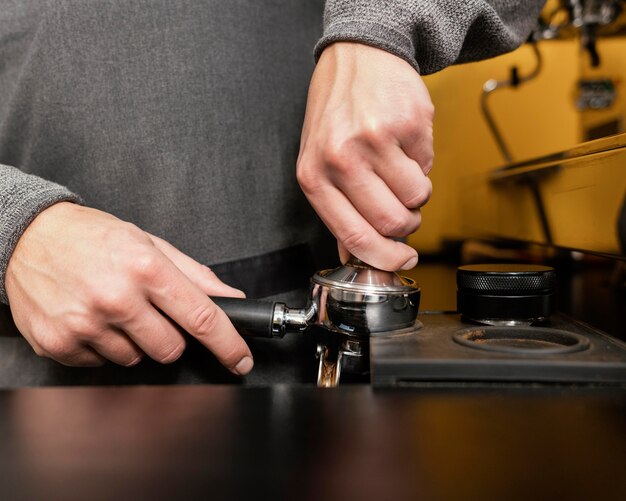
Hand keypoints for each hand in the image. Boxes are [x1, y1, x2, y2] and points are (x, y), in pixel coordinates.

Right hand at [5, 202, 253, 373]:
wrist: (27, 236)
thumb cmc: (93, 237)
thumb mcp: (149, 243)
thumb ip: (195, 275)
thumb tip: (231, 299)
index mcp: (146, 268)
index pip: (202, 318)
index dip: (228, 344)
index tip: (241, 360)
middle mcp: (116, 298)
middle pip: (170, 349)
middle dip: (170, 337)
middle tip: (150, 312)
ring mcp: (85, 324)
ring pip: (135, 359)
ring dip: (133, 341)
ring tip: (113, 309)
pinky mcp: (60, 343)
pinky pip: (101, 364)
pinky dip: (103, 346)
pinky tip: (91, 317)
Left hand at [297, 42, 433, 269]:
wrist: (357, 56)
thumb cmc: (336, 112)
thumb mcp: (319, 162)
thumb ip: (336, 211)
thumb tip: (354, 253)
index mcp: (313, 176)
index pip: (354, 235)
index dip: (384, 258)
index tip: (401, 262)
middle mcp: (341, 158)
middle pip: (391, 223)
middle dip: (406, 225)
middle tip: (403, 210)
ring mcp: (375, 139)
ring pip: (417, 198)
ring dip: (416, 194)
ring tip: (398, 170)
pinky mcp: (408, 123)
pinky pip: (429, 166)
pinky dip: (422, 163)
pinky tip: (403, 144)